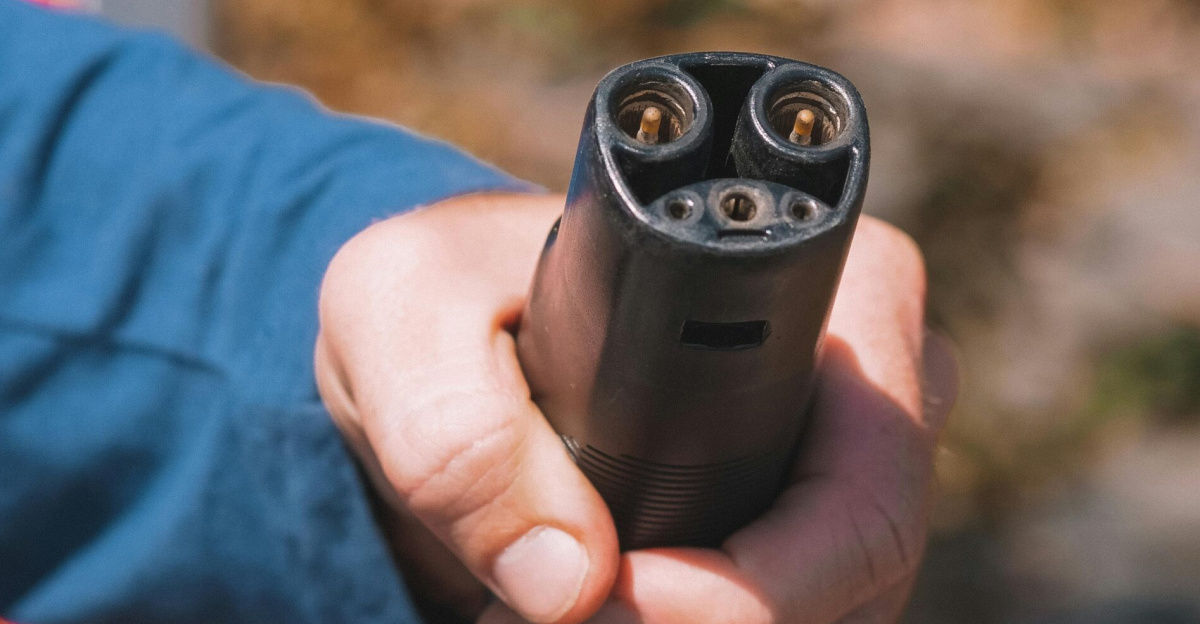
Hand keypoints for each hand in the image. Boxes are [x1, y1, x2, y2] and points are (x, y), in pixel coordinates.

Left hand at [316, 192, 957, 623]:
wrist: (453, 331)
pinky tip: (598, 607)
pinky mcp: (800, 516)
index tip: (606, 599)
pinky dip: (688, 623)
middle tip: (549, 613)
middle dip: (712, 621)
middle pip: (861, 573)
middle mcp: (871, 379)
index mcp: (835, 289)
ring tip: (545, 601)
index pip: (862, 486)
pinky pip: (789, 609)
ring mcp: (844, 459)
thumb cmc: (449, 285)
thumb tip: (566, 581)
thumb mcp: (406, 309)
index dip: (755, 583)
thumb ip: (456, 427)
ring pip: (834, 610)